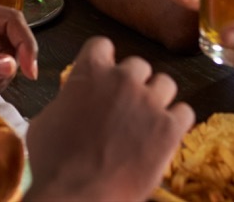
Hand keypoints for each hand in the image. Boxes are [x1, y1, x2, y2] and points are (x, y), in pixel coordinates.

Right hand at [26, 37, 193, 200]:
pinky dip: (175, 122)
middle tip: (125, 105)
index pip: (103, 45)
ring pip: (166, 84)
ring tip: (147, 119)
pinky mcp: (170, 129)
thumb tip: (74, 100)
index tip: (104, 75)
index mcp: (90, 71)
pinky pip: (184, 112)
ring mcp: (149, 102)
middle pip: (138, 65)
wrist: (75, 194)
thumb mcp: (48, 117)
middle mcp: (123, 79)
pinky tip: (163, 134)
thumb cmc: (53, 160)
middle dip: (132, 82)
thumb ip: (69, 98)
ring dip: (157, 98)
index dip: (103, 61)